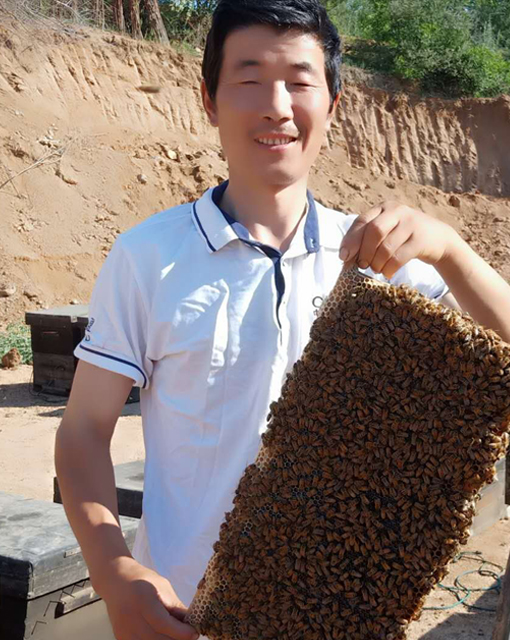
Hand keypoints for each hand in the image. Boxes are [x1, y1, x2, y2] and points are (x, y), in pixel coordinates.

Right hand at [96, 557, 198, 639]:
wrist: (116, 580)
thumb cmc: (142, 580)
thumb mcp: (163, 587)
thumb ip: (176, 607)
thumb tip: (192, 624)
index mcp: (143, 600)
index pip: (162, 624)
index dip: (181, 632)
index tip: (194, 633)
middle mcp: (130, 618)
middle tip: (190, 636)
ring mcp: (123, 631)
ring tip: (177, 636)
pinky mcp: (120, 638)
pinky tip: (164, 636)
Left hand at [339, 201, 458, 278]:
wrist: (439, 239)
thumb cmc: (404, 238)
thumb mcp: (387, 232)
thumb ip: (367, 240)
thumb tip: (344, 259)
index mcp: (383, 208)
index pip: (361, 221)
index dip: (350, 240)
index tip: (343, 257)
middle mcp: (397, 211)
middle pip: (373, 231)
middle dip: (364, 252)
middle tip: (362, 265)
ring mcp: (411, 224)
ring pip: (386, 246)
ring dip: (376, 262)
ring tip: (376, 269)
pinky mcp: (421, 239)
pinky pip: (399, 257)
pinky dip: (389, 268)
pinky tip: (387, 273)